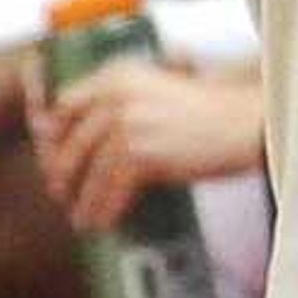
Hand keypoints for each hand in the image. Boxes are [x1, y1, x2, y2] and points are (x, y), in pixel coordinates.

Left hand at [26, 54, 266, 230]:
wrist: (246, 124)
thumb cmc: (211, 113)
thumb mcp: (158, 92)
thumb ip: (122, 104)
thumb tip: (89, 142)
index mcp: (117, 74)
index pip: (66, 104)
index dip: (55, 135)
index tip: (52, 157)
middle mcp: (116, 94)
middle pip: (72, 140)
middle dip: (63, 172)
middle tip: (62, 193)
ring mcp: (127, 123)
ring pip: (90, 171)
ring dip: (83, 199)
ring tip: (82, 217)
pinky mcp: (142, 153)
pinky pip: (111, 189)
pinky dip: (105, 209)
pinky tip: (103, 223)